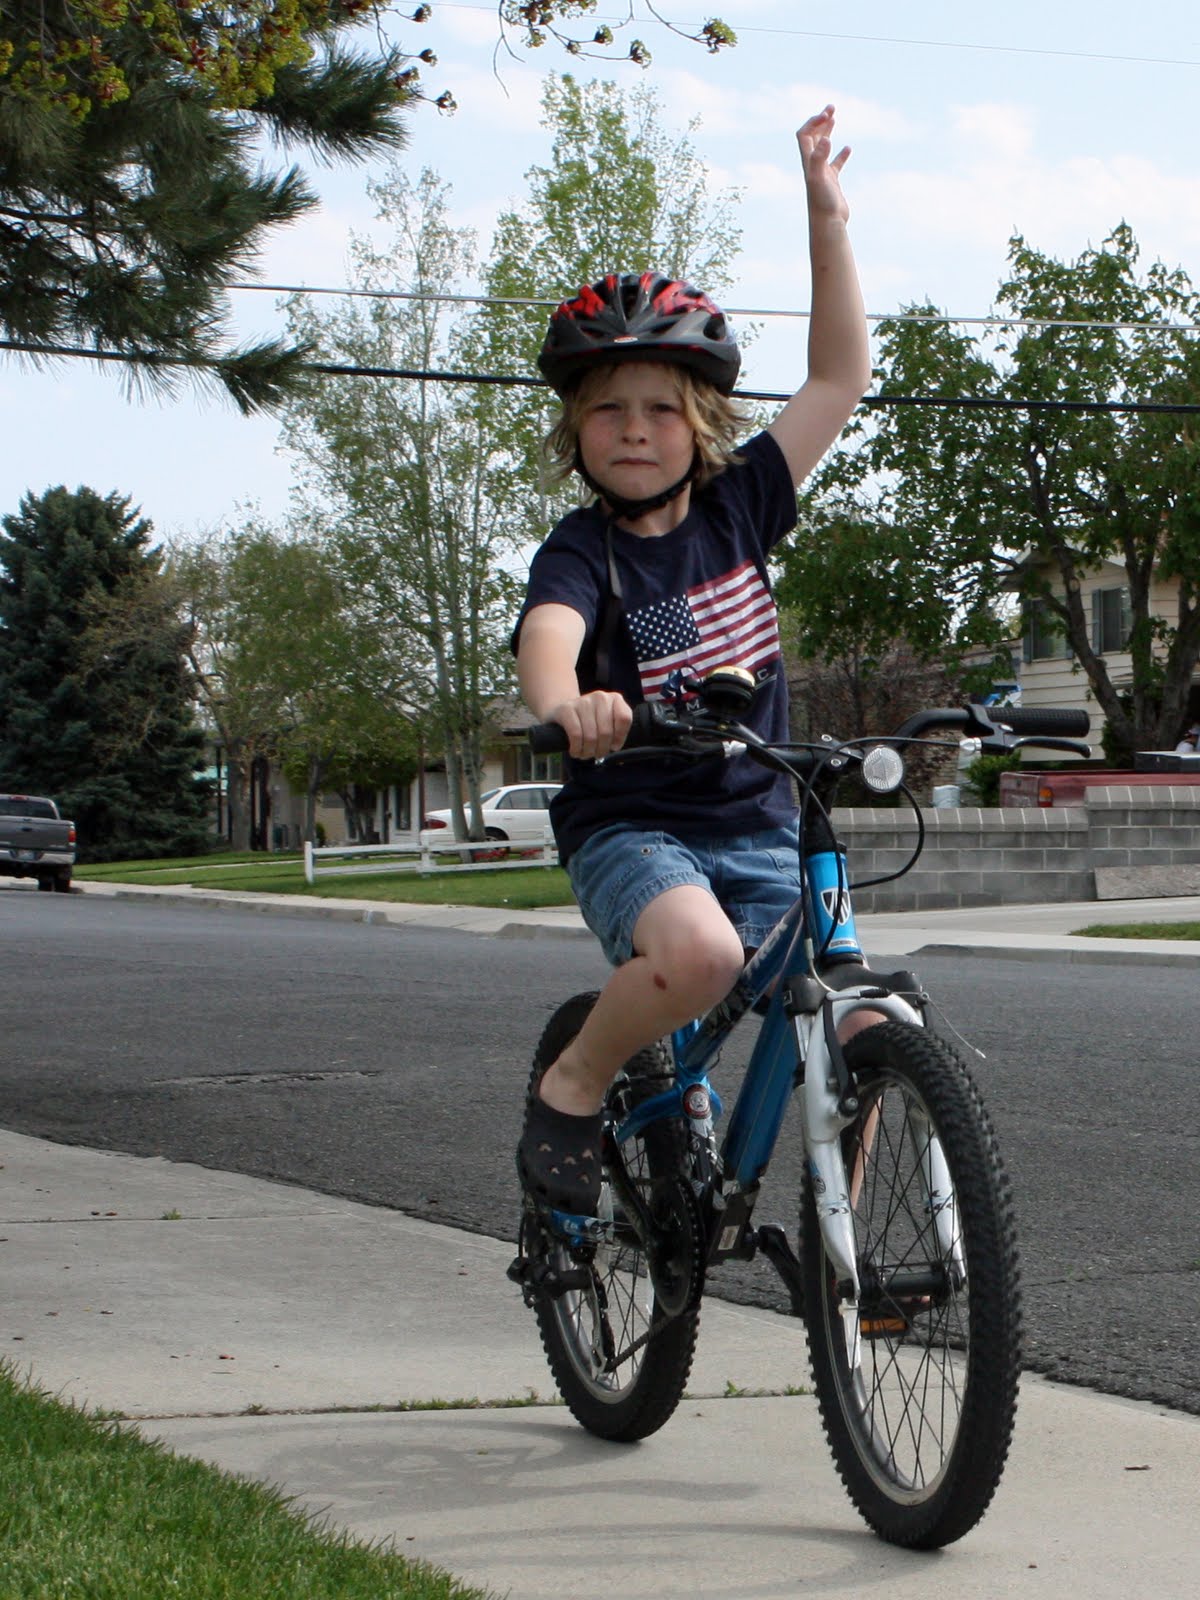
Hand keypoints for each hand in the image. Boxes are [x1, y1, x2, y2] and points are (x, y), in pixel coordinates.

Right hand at [549, 690, 632, 760]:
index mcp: (615, 699)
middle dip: (602, 749)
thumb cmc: (591, 722)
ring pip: (591, 736)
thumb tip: (614, 746)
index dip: (620, 737)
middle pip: (606, 732)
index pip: (624, 718)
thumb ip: (617, 731)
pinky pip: (576, 734)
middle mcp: (600, 697)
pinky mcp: (567, 709)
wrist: (564, 712)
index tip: (614, 746)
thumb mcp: (608, 722)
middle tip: (597, 754)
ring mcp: (583, 701)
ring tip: (586, 754)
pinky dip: (577, 748)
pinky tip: (576, 751)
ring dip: (588, 752)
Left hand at [796, 104, 850, 223]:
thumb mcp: (820, 178)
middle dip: (820, 121)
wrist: (828, 224)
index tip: (828, 114)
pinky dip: (841, 155)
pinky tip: (848, 148)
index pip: (805, 135)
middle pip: (812, 138)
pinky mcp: (832, 182)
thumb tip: (825, 140)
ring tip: (835, 118)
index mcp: (808, 162)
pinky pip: (836, 165)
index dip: (814, 122)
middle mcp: (813, 166)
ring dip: (827, 132)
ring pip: (823, 148)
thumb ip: (820, 158)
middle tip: (832, 108)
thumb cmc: (822, 202)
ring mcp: (823, 173)